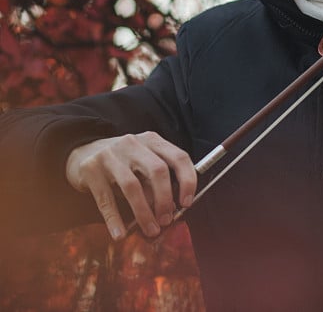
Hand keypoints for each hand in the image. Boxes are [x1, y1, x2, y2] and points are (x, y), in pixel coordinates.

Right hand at [65, 131, 196, 239]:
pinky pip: (105, 198)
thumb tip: (169, 212)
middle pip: (158, 170)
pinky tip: (120, 234)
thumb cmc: (122, 164)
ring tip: (150, 230)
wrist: (82, 153)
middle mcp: (133, 143)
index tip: (187, 203)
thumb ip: (156, 185)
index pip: (179, 157)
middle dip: (165, 199)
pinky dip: (114, 219)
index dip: (187, 181)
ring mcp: (111, 154)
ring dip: (144, 213)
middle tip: (166, 220)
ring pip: (132, 186)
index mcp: (152, 140)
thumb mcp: (142, 168)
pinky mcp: (90, 168)